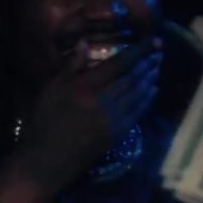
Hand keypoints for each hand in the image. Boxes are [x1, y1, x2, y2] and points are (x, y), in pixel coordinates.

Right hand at [13, 38, 162, 191]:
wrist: (47, 159)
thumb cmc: (45, 121)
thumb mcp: (50, 89)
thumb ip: (70, 66)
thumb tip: (85, 43)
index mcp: (85, 87)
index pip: (118, 64)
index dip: (138, 51)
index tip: (152, 42)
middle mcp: (103, 102)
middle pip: (132, 79)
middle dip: (147, 65)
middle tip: (158, 54)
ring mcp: (113, 120)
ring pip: (138, 96)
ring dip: (149, 81)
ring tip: (156, 69)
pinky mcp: (117, 135)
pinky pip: (137, 113)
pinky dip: (146, 101)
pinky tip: (151, 93)